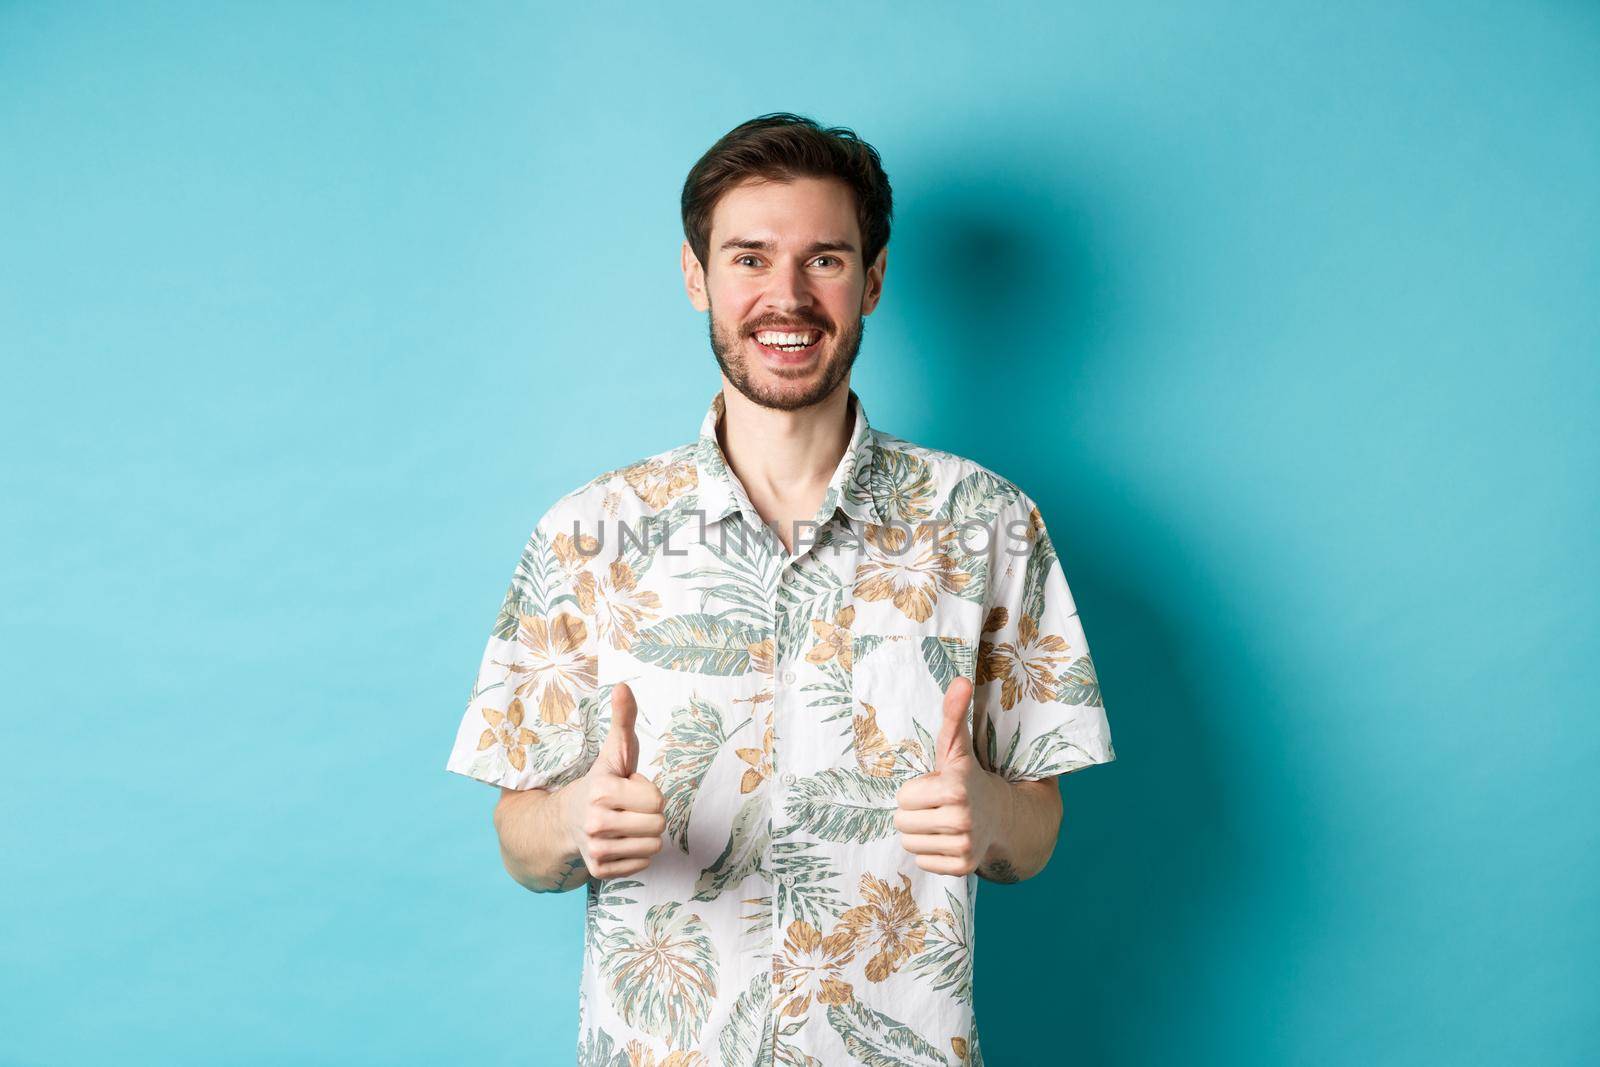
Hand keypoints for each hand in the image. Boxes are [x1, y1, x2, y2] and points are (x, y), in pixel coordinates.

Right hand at [560, 681, 665, 878]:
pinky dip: (636, 854)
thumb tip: (623, 686)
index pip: (657, 800)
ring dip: (645, 834)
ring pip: (654, 847)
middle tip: (627, 808)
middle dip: (649, 814)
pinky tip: (619, 841)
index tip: (629, 789)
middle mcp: (595, 823)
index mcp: (601, 791)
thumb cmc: (601, 781)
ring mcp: (596, 850)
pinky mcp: (599, 871)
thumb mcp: (614, 751)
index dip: (648, 792)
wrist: (565, 820)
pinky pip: (643, 865)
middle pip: (658, 825)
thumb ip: (623, 720)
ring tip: (624, 823)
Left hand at [893, 676, 1009, 875]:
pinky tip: (948, 839)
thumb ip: (953, 714)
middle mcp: (961, 819)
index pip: (903, 797)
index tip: (936, 786)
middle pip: (902, 822)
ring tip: (941, 821)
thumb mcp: (957, 746)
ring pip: (909, 844)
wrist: (1002, 814)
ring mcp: (963, 846)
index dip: (915, 790)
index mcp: (954, 787)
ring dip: (920, 833)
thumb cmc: (968, 776)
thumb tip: (960, 679)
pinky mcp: (961, 868)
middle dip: (914, 812)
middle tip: (936, 805)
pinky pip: (922, 862)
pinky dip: (931, 852)